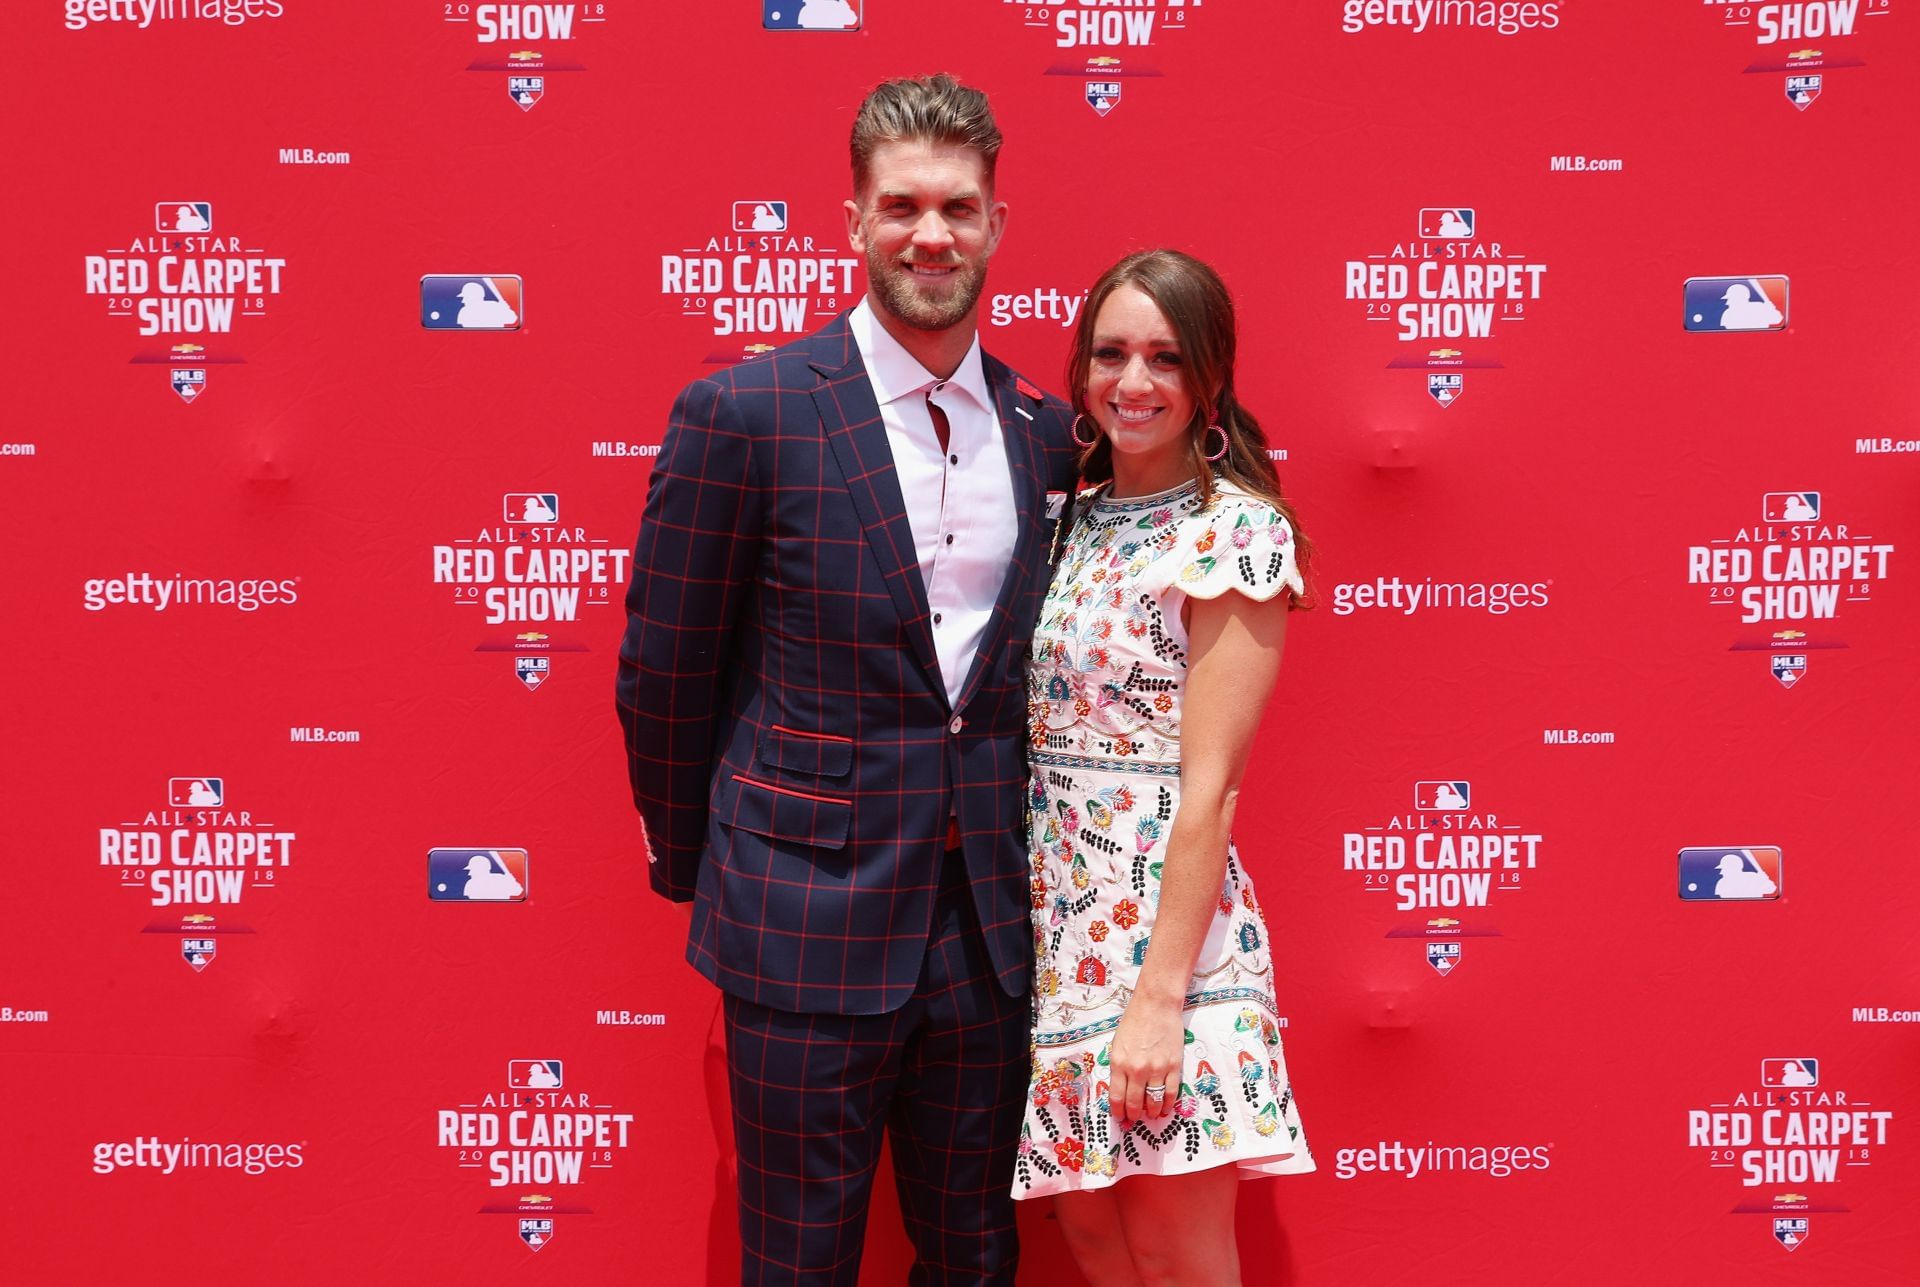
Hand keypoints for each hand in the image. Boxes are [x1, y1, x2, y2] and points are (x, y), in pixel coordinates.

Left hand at [1106, 998, 1183, 1122]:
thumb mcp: (1117, 1044)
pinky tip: (1164, 1109)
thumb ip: (1119, 1068)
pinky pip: (1170, 1093)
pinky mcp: (1173, 1066)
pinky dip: (1167, 1104)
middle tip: (1134, 1121)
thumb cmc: (1134, 1022)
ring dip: (1151, 1113)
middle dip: (1133, 1116)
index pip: (1117, 1098)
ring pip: (1153, 1101)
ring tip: (1150, 1116)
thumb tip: (1122, 1090)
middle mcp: (1137, 1069)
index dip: (1119, 1113)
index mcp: (1119, 1063)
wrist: (1156, 1005)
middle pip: (1134, 1103)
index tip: (1120, 1119)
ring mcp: (1157, 1069)